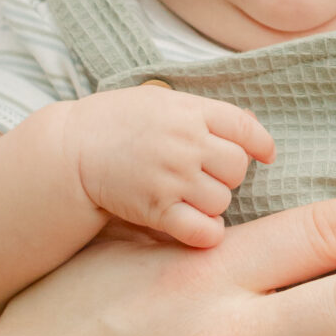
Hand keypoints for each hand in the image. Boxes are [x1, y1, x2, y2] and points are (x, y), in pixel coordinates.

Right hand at [65, 86, 273, 246]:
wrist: (70, 151)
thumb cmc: (115, 123)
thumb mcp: (160, 102)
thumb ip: (203, 113)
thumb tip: (251, 125)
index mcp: (189, 110)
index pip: (245, 126)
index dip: (262, 144)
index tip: (266, 155)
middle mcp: (186, 142)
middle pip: (238, 168)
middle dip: (226, 176)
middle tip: (202, 176)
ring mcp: (172, 176)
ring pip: (222, 201)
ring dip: (210, 204)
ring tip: (185, 196)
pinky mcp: (158, 210)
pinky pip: (205, 231)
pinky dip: (205, 233)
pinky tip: (191, 225)